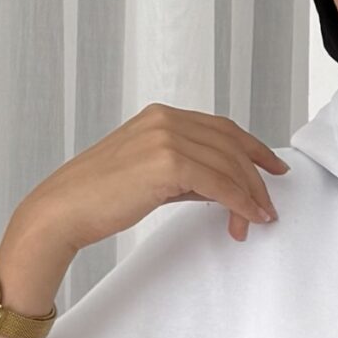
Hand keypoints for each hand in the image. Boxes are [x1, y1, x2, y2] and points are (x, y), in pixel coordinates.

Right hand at [20, 100, 290, 255]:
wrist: (63, 210)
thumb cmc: (98, 198)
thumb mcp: (149, 174)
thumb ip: (186, 172)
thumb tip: (223, 187)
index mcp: (160, 116)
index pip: (221, 128)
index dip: (253, 148)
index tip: (273, 168)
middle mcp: (165, 120)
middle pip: (231, 145)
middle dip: (256, 178)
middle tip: (268, 206)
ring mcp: (166, 138)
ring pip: (229, 165)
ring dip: (250, 196)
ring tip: (257, 221)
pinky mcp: (167, 163)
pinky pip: (219, 184)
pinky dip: (239, 203)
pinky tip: (246, 219)